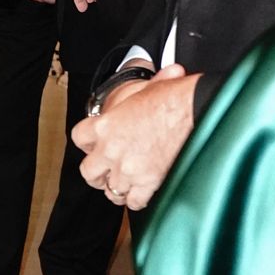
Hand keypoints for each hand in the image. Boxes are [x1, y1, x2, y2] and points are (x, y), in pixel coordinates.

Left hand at [71, 63, 198, 209]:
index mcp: (105, 125)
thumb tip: (170, 73)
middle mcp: (111, 150)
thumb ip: (152, 85)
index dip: (87, 143)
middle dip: (97, 175)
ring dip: (118, 189)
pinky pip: (134, 202)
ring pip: (111, 190)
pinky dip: (138, 200)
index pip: (79, 137)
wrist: (196, 112)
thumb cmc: (176, 97)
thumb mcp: (155, 86)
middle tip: (105, 175)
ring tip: (126, 186)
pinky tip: (143, 194)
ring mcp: (127, 169)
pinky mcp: (147, 183)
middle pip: (89, 172)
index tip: (94, 145)